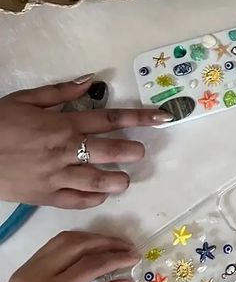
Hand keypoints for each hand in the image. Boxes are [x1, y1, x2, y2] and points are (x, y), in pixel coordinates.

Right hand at [0, 77, 170, 207]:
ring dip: (117, 181)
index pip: (111, 120)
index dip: (140, 117)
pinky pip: (75, 201)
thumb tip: (91, 80)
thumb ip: (61, 92)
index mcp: (64, 124)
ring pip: (97, 182)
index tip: (162, 117)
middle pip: (110, 152)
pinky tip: (99, 195)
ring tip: (124, 180)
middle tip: (141, 153)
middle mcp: (66, 150)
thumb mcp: (26, 99)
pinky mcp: (45, 197)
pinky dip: (91, 199)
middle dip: (132, 152)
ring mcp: (56, 176)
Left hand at [0, 231, 136, 281]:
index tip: (135, 258)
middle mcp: (38, 273)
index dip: (115, 258)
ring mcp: (29, 266)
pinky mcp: (25, 266)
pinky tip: (89, 247)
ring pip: (64, 239)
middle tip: (127, 247)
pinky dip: (75, 241)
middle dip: (107, 243)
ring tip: (111, 244)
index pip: (89, 265)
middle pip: (78, 245)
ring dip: (91, 238)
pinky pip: (52, 244)